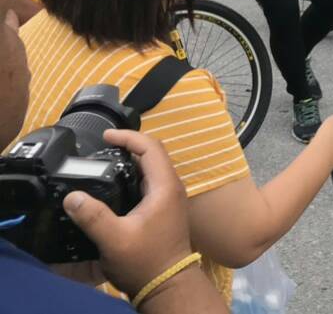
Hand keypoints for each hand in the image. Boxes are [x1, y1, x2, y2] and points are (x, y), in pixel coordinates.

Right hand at [61, 130, 193, 297]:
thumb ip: (93, 216)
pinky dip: (135, 174)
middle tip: (103, 146)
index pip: (151, 148)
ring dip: (132, 159)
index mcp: (165, 187)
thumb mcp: (114, 239)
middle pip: (153, 154)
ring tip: (106, 160)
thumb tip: (72, 196)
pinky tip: (116, 184)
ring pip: (153, 167)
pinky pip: (151, 181)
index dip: (129, 137)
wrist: (167, 284)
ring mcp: (171, 198)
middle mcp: (172, 187)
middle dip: (129, 145)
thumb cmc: (146, 261)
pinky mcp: (165, 208)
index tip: (105, 136)